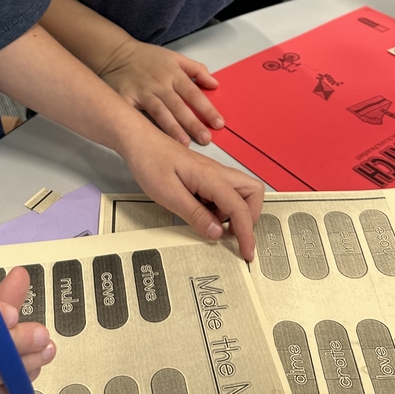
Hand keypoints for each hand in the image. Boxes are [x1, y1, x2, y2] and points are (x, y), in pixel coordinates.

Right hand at [99, 41, 223, 145]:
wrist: (116, 53)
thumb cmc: (147, 57)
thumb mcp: (175, 57)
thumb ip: (196, 69)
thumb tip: (215, 84)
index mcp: (173, 74)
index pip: (194, 94)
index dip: (207, 109)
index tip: (218, 124)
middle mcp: (159, 84)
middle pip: (179, 106)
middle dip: (193, 123)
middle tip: (206, 139)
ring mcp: (142, 93)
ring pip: (160, 113)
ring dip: (172, 129)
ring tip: (184, 144)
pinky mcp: (126, 99)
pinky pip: (135, 115)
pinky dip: (142, 126)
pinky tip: (150, 138)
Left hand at [122, 131, 263, 260]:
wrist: (141, 142)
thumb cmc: (151, 162)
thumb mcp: (170, 195)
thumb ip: (196, 215)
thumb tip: (217, 233)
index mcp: (211, 177)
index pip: (240, 208)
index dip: (246, 233)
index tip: (247, 252)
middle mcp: (218, 173)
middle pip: (253, 193)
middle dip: (249, 216)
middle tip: (232, 233)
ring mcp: (213, 173)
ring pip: (241, 193)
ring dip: (233, 212)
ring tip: (209, 221)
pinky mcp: (206, 176)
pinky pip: (224, 193)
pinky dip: (220, 206)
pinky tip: (199, 210)